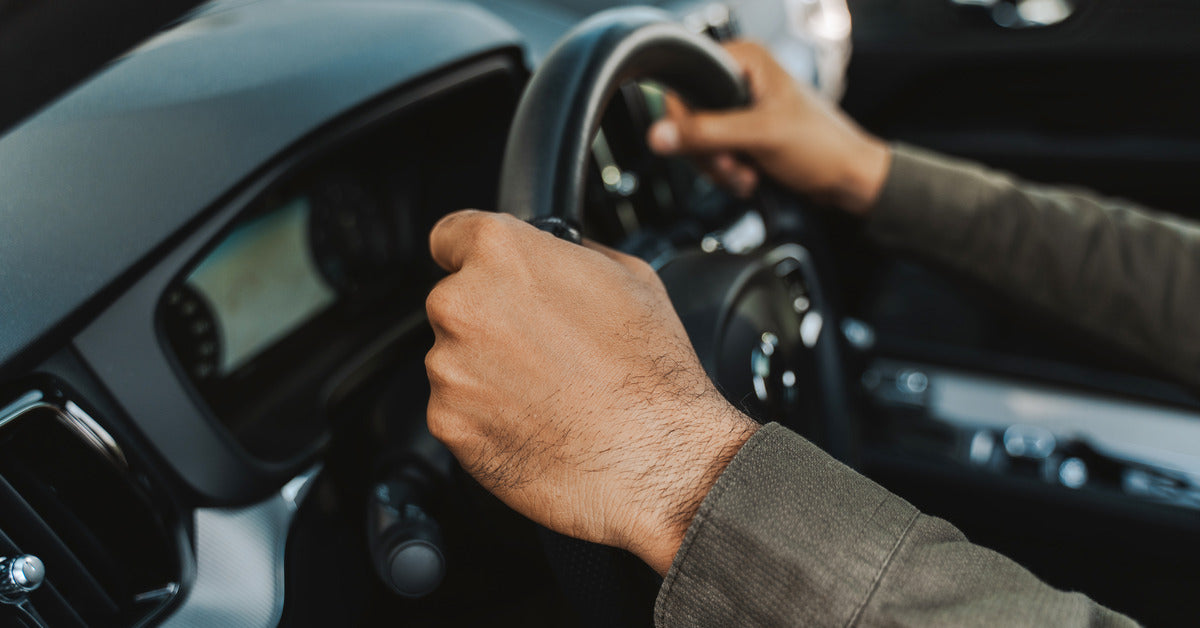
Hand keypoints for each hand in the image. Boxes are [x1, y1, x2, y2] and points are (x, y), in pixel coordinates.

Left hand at [425, 210, 758, 573]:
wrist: (655, 458)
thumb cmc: (650, 373)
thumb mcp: (630, 277)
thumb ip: (570, 254)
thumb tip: (553, 254)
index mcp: (502, 253)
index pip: (451, 235)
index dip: (470, 256)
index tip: (484, 274)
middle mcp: (463, 303)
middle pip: (455, 302)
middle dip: (489, 321)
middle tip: (541, 347)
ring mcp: (448, 366)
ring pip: (455, 359)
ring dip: (487, 371)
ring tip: (548, 391)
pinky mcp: (447, 422)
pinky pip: (456, 409)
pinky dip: (485, 416)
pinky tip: (536, 421)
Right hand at [647, 40, 889, 214]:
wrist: (849, 179)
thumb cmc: (822, 146)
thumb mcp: (760, 135)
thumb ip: (707, 133)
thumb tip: (658, 134)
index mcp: (745, 59)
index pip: (685, 80)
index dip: (684, 118)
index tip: (699, 143)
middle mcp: (740, 77)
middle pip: (688, 116)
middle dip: (707, 151)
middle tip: (731, 165)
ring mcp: (740, 107)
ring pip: (698, 140)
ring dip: (718, 167)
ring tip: (745, 174)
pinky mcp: (743, 133)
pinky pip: (714, 153)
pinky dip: (726, 172)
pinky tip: (748, 177)